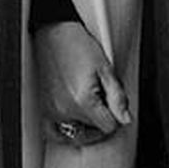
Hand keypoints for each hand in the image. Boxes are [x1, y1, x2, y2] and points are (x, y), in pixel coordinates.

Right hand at [33, 22, 130, 146]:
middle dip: (101, 119)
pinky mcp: (44, 108)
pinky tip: (73, 123)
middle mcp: (65, 109)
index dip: (116, 116)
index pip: (108, 126)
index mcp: (83, 101)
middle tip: (101, 100)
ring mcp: (52, 111)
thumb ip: (117, 97)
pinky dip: (66, 131)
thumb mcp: (105, 69)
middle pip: (93, 131)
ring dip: (86, 126)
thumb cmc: (76, 45)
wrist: (54, 33)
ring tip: (89, 109)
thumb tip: (125, 119)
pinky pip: (55, 132)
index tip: (114, 105)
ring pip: (76, 134)